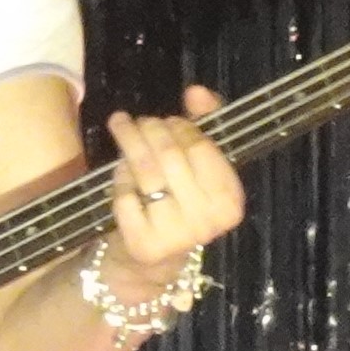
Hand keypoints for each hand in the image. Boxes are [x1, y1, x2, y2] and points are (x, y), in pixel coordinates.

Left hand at [98, 83, 243, 293]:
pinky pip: (125, 195)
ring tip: (121, 128)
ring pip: (145, 173)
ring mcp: (176, 235)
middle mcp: (209, 221)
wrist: (153, 259)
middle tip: (135, 121)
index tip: (163, 119)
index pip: (201, 147)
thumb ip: (203, 126)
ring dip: (129, 144)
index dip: (179, 127)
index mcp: (231, 201)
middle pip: (170, 156)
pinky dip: (118, 177)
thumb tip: (196, 91)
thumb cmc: (179, 204)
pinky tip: (119, 170)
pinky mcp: (143, 243)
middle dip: (149, 130)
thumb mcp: (198, 168)